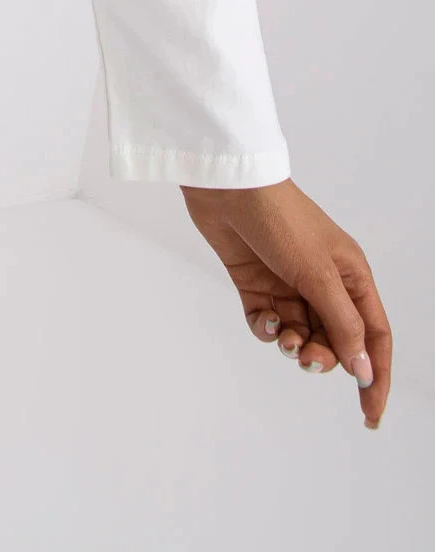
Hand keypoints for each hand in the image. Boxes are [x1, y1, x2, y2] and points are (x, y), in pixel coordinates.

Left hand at [181, 178, 391, 427]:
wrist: (227, 186)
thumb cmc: (280, 220)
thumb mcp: (318, 274)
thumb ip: (342, 323)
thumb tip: (364, 369)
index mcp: (352, 276)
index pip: (374, 336)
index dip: (375, 376)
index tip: (370, 416)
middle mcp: (324, 282)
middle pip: (335, 340)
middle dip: (324, 357)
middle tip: (306, 356)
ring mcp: (289, 283)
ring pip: (301, 334)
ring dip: (294, 344)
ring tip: (284, 337)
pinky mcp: (256, 283)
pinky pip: (269, 322)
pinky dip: (267, 329)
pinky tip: (264, 318)